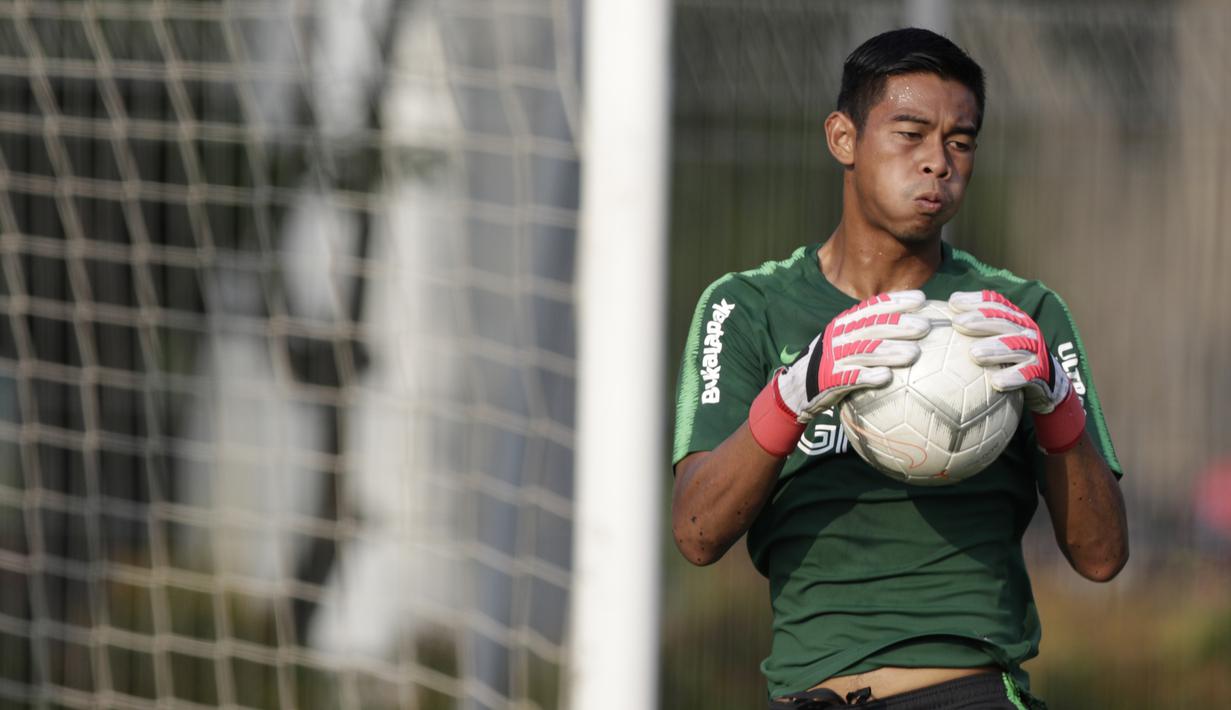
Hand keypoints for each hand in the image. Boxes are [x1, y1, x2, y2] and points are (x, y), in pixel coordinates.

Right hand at [748, 291, 929, 456]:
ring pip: (864, 352)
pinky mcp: (830, 380)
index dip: (896, 301)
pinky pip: (850, 378)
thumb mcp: (848, 340)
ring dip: (890, 352)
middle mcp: (839, 337)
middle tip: (925, 326)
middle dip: (899, 325)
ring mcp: (834, 358)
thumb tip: (914, 321)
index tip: (921, 299)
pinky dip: (868, 377)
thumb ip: (873, 331)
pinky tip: (886, 378)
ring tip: (914, 354)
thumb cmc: (834, 362)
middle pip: (872, 327)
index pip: (872, 307)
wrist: (798, 387)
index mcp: (845, 323)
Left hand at [948, 290, 1085, 452]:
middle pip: (1004, 321)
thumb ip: (972, 330)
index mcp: (1013, 318)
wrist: (1046, 383)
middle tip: (958, 323)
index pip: (995, 303)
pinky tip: (996, 383)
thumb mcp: (994, 339)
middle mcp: (1026, 330)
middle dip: (981, 320)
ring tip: (973, 354)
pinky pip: (1028, 375)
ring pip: (1016, 346)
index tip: (952, 302)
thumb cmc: (1008, 358)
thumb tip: (935, 321)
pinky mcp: (1041, 373)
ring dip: (996, 349)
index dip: (975, 301)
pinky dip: (1013, 378)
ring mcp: (1035, 351)